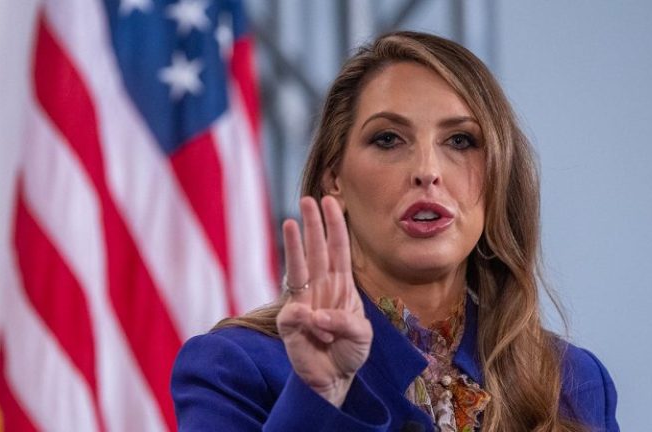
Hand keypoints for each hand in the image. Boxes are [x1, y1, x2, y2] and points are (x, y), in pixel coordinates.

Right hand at [276, 196, 372, 406]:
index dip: (335, 226)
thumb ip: (345, 323)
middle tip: (307, 199)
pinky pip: (294, 314)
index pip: (338, 249)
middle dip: (313, 224)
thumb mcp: (362, 337)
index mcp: (341, 286)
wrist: (334, 381)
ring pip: (297, 268)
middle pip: (316, 250)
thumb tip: (314, 315)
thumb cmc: (349, 353)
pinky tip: (313, 326)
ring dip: (294, 245)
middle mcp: (321, 288)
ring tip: (289, 221)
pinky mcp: (290, 324)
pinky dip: (305, 319)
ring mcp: (304, 303)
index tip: (332, 202)